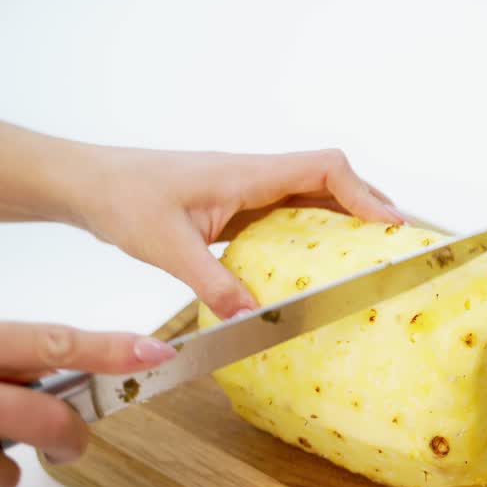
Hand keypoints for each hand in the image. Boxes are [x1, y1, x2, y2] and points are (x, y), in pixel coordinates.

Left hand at [67, 147, 405, 319]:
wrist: (86, 183)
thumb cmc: (121, 198)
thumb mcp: (166, 245)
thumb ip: (212, 281)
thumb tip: (251, 319)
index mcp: (246, 173)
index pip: (324, 168)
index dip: (364, 194)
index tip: (390, 226)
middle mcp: (253, 175)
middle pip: (330, 178)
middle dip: (369, 204)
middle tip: (399, 240)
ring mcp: (246, 189)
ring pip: (312, 193)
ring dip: (346, 214)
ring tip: (374, 248)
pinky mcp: (235, 205)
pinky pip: (289, 211)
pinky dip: (316, 228)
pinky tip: (319, 258)